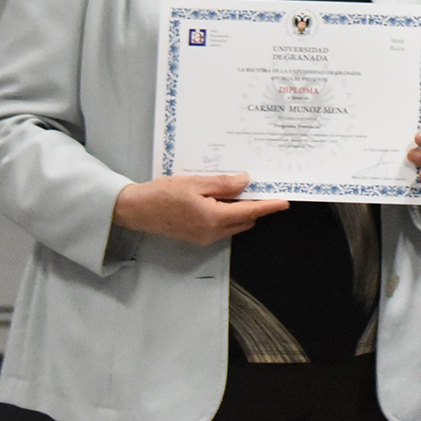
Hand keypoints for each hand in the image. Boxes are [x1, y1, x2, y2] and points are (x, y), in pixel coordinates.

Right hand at [111, 173, 284, 243]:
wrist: (136, 210)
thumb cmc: (162, 194)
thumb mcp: (195, 183)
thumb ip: (223, 184)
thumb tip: (245, 182)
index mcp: (213, 219)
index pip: (250, 213)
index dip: (269, 207)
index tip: (284, 201)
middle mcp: (212, 233)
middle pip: (245, 221)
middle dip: (255, 207)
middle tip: (260, 187)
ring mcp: (204, 238)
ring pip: (234, 225)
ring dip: (241, 211)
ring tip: (239, 189)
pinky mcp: (197, 238)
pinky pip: (222, 227)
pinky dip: (228, 215)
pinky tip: (221, 198)